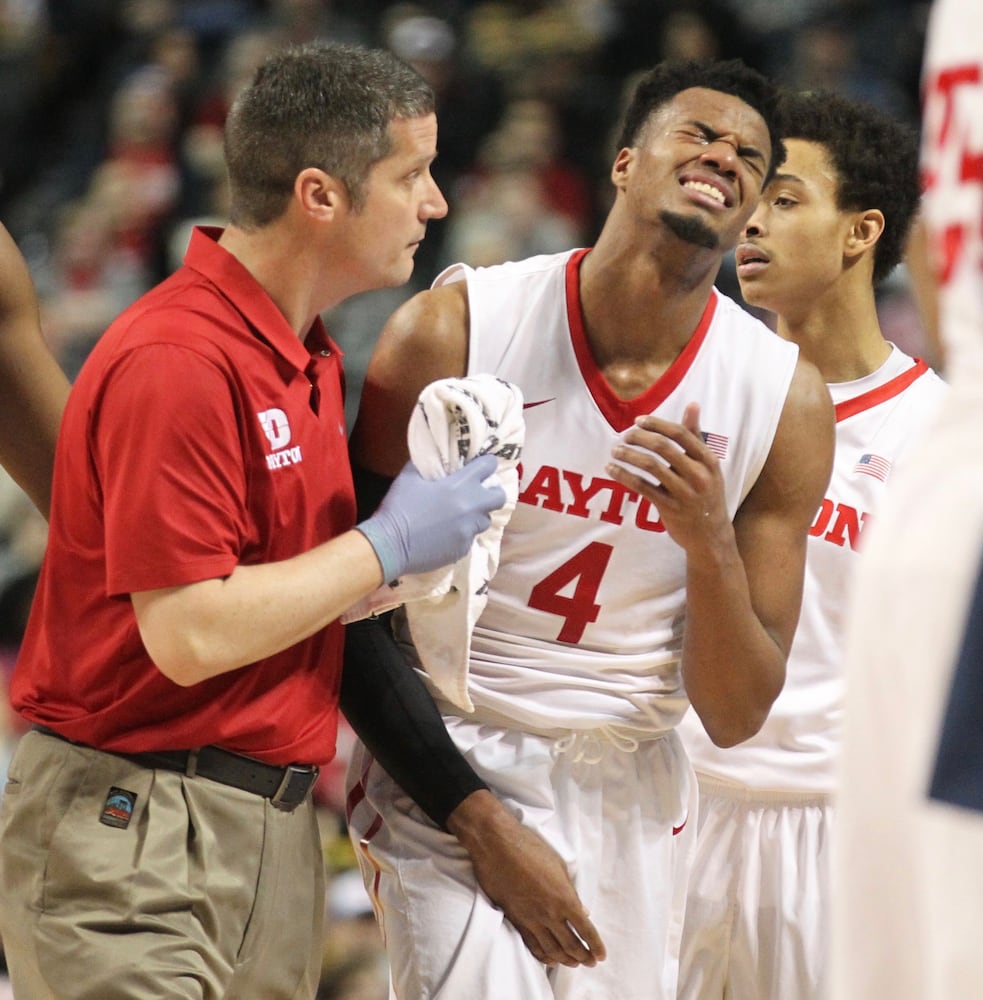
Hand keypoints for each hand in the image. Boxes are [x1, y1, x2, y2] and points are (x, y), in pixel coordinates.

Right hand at [357, 452, 505, 579]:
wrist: (390, 545)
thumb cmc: (398, 507)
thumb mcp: (408, 477)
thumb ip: (425, 465)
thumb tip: (430, 456)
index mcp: (460, 485)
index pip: (489, 466)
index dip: (487, 464)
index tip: (482, 466)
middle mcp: (471, 508)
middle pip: (499, 498)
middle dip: (492, 493)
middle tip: (480, 494)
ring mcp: (469, 531)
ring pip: (485, 521)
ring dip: (476, 516)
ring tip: (460, 516)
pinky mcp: (463, 549)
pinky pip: (470, 539)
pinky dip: (462, 534)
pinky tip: (446, 534)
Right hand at [447, 790, 606, 967]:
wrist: (497, 845)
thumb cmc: (530, 848)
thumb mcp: (558, 865)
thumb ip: (570, 890)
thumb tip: (582, 911)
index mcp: (564, 898)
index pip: (585, 929)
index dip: (595, 945)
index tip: (601, 955)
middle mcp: (549, 913)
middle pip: (571, 944)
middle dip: (583, 956)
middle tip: (591, 962)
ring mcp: (531, 919)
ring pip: (552, 949)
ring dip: (565, 959)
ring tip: (574, 963)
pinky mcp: (515, 919)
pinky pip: (532, 944)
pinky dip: (543, 956)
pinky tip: (549, 959)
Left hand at [606, 402, 726, 551]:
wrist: (711, 536)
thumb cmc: (706, 494)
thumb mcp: (707, 466)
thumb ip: (696, 436)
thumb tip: (693, 404)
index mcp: (708, 460)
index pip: (680, 434)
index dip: (657, 424)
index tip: (638, 421)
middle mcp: (698, 475)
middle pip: (663, 447)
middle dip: (639, 438)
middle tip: (624, 436)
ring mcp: (684, 493)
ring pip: (650, 466)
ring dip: (628, 455)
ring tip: (615, 451)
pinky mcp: (670, 508)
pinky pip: (642, 487)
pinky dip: (624, 476)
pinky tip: (612, 469)